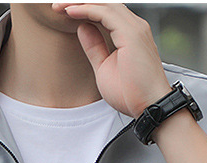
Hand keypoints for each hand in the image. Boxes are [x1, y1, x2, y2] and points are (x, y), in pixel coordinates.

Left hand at [51, 3, 170, 117]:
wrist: (149, 107)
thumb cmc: (132, 94)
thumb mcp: (104, 68)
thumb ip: (94, 47)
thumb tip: (83, 28)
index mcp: (130, 33)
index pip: (104, 11)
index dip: (83, 8)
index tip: (62, 11)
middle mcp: (135, 27)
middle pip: (104, 3)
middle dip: (80, 2)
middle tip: (56, 5)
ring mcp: (135, 28)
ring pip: (104, 4)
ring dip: (80, 3)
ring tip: (59, 6)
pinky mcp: (132, 34)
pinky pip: (105, 13)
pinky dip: (86, 10)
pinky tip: (70, 11)